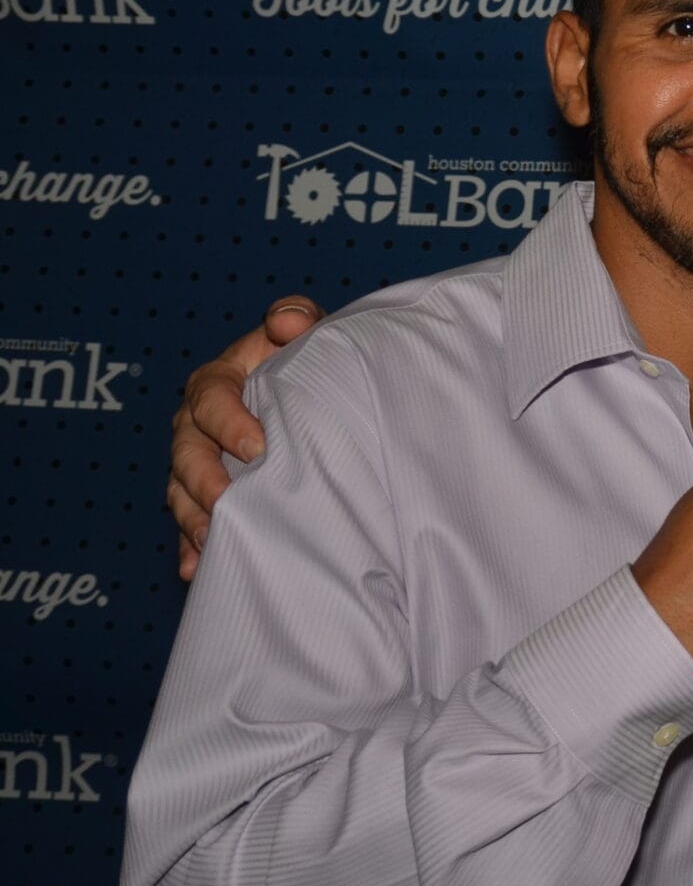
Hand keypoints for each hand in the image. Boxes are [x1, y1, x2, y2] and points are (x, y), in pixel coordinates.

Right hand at [169, 296, 325, 579]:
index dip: (228, 421)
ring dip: (193, 519)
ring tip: (214, 542)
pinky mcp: (209, 492)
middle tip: (227, 504)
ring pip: (182, 491)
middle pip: (186, 452)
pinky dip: (193, 545)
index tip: (258, 446)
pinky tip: (198, 569)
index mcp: (220, 380)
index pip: (210, 397)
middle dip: (203, 481)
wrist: (318, 390)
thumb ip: (299, 317)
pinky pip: (193, 520)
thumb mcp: (310, 331)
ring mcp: (201, 461)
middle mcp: (199, 423)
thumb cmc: (310, 358)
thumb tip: (284, 320)